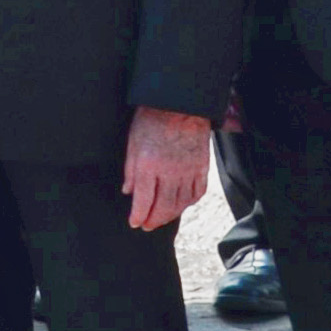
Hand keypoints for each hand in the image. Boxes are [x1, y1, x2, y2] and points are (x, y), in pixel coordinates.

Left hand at [122, 105, 213, 231]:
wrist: (180, 105)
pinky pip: (197, 192)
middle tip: (147, 225)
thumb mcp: (132, 142)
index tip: (135, 222)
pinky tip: (181, 205)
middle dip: (154, 220)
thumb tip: (128, 191)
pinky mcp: (202, 168)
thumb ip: (131, 170)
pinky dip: (188, 203)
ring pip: (181, 203)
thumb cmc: (152, 120)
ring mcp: (188, 171)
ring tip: (161, 219)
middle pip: (163, 206)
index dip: (138, 215)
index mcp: (149, 165)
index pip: (144, 200)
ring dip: (170, 215)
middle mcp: (170, 172)